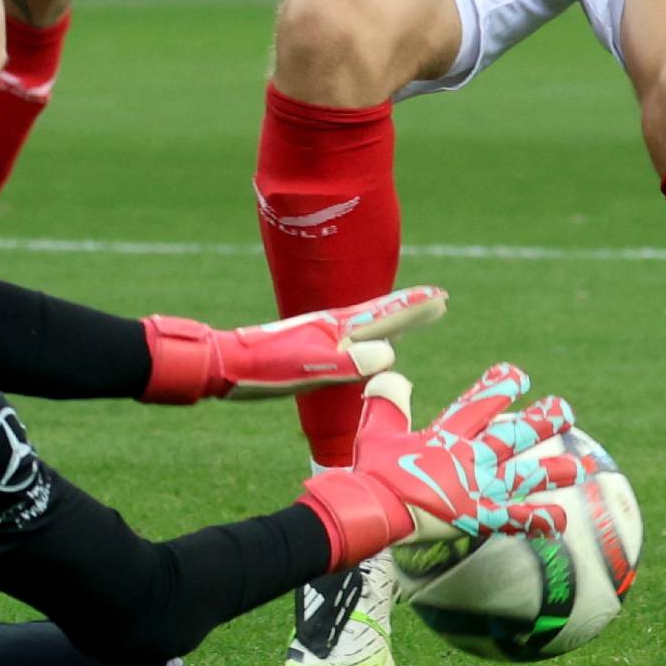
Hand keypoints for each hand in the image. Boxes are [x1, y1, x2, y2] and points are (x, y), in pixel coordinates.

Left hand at [140, 285, 448, 403]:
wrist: (222, 365)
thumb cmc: (264, 368)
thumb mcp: (309, 368)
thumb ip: (348, 363)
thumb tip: (389, 353)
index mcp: (336, 329)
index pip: (385, 315)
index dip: (414, 309)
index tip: (443, 297)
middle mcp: (330, 327)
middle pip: (378, 315)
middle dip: (408, 310)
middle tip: (437, 302)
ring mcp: (317, 336)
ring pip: (362, 325)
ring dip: (389, 320)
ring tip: (409, 317)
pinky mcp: (304, 348)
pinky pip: (347, 341)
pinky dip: (365, 338)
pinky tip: (359, 345)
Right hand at [299, 364, 598, 570]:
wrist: (372, 509)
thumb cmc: (370, 472)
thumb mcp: (375, 430)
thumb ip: (387, 401)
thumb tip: (392, 374)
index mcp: (445, 436)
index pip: (478, 404)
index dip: (499, 387)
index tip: (517, 374)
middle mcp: (469, 458)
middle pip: (514, 435)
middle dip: (542, 421)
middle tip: (564, 409)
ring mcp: (477, 488)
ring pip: (525, 476)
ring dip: (555, 471)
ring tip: (583, 466)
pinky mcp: (477, 517)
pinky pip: (516, 520)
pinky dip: (539, 520)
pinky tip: (561, 520)